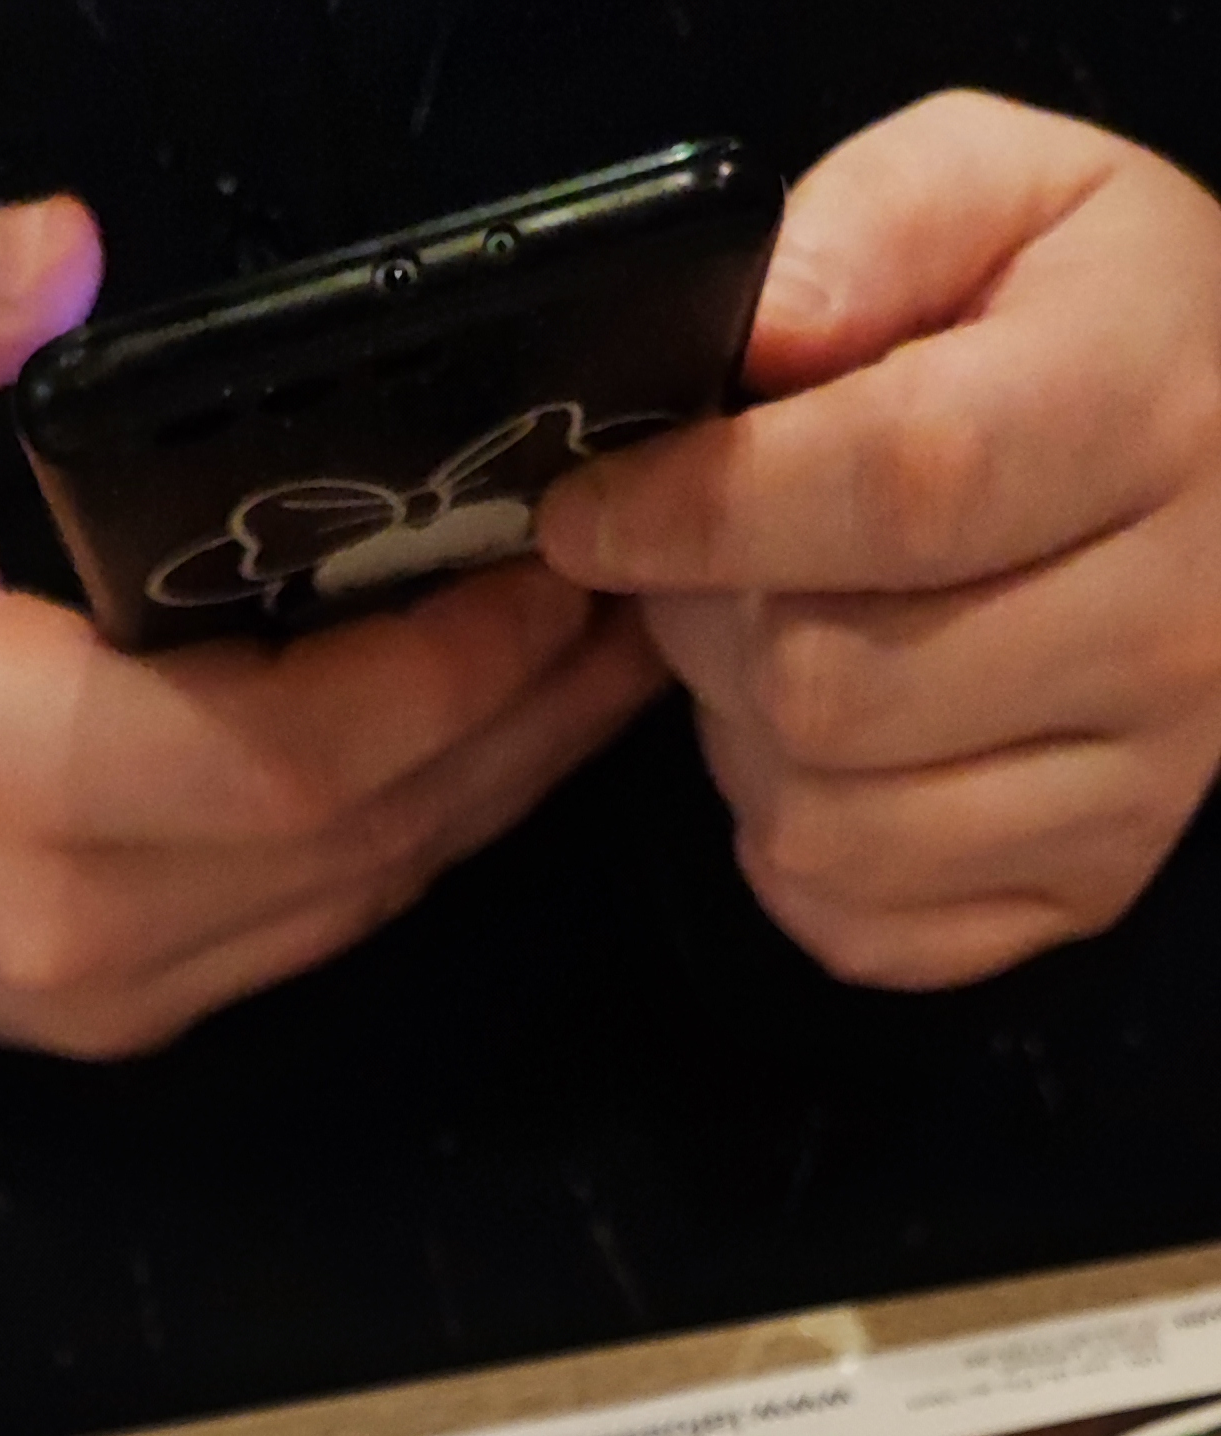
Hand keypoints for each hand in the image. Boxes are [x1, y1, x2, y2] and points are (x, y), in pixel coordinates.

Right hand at [0, 198, 660, 1080]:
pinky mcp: (146, 1011)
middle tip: (642, 567)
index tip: (559, 544)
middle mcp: (81, 915)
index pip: (298, 745)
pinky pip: (333, 917)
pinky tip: (499, 715)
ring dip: (507, 767)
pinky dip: (433, 817)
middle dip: (526, 702)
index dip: (457, 658)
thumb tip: (71, 251)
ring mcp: (121, 986)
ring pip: (378, 887)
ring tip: (608, 631)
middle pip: (378, 828)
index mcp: (0, 773)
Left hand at [536, 92, 1220, 988]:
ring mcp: (1139, 784)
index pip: (895, 488)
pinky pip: (860, 927)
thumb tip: (754, 340)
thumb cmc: (1096, 323)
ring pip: (825, 826)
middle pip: (831, 686)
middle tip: (708, 568)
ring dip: (745, 747)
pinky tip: (834, 753)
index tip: (589, 512)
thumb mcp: (1003, 191)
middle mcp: (1172, 622)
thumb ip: (867, 227)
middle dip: (709, 627)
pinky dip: (799, 856)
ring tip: (782, 645)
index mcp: (1146, 412)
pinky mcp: (1090, 889)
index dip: (702, 511)